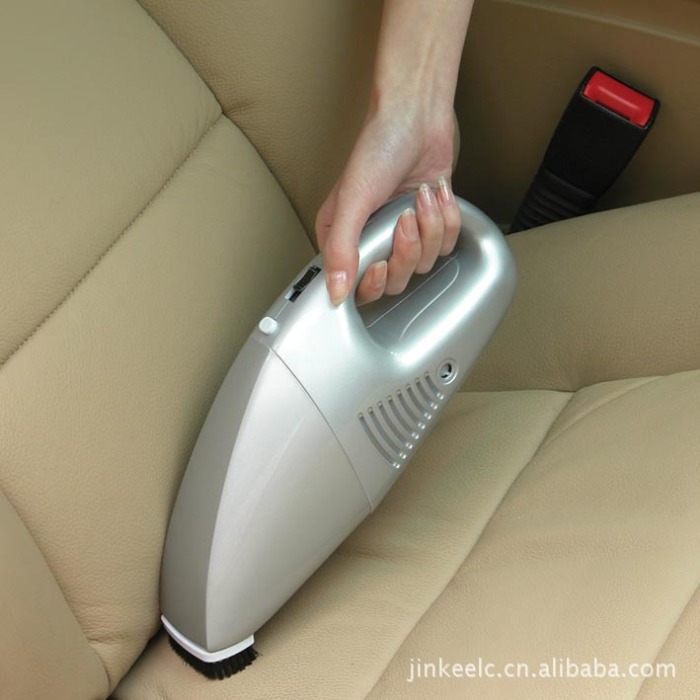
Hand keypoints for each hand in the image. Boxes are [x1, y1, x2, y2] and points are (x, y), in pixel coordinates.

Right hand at [316, 105, 461, 305]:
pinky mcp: (430, 224)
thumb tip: (334, 291)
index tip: (380, 265)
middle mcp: (372, 240)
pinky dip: (447, 219)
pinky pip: (446, 244)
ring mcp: (403, 234)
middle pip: (394, 280)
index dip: (372, 283)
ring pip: (424, 263)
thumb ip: (342, 249)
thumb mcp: (354, 199)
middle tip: (405, 218)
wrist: (418, 115)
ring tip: (421, 198)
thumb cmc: (379, 146)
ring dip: (429, 227)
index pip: (356, 287)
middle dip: (407, 249)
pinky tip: (436, 195)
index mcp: (344, 238)